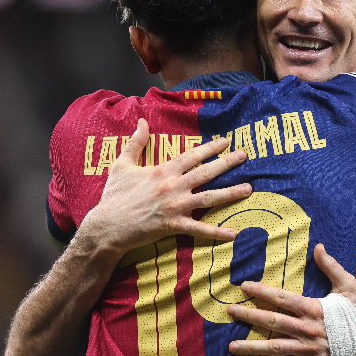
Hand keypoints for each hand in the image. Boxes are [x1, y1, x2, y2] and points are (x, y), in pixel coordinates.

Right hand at [76, 118, 251, 259]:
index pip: (192, 156)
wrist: (106, 226)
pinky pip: (199, 229)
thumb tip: (142, 121)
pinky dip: (217, 232)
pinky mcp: (174, 226)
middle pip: (206, 173)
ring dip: (231, 193)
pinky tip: (233, 233)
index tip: (226, 141)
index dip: (210, 148)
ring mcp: (175, 207)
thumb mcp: (121, 165)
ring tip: (249, 189)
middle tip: (245, 156)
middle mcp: (173, 186)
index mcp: (163, 171)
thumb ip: (135, 142)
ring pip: (209, 198)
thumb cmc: (114, 196)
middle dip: (227, 163)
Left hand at [227, 243, 355, 355]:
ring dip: (252, 346)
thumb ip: (331, 266)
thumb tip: (318, 246)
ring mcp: (308, 347)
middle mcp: (307, 328)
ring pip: (275, 347)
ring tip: (232, 345)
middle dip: (249, 316)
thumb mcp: (347, 285)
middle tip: (229, 311)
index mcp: (313, 308)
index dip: (262, 292)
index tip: (244, 286)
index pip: (282, 298)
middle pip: (273, 321)